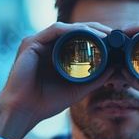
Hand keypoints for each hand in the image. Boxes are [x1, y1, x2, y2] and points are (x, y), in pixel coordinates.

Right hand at [0, 22, 113, 138]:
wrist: (24, 110)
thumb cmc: (46, 102)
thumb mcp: (77, 89)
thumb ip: (94, 79)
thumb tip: (113, 69)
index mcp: (56, 55)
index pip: (79, 40)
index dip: (97, 37)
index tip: (114, 41)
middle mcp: (47, 46)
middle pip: (75, 30)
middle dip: (96, 29)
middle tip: (113, 33)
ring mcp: (38, 42)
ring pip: (67, 28)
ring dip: (88, 28)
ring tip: (105, 34)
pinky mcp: (31, 42)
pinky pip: (55, 30)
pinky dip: (73, 30)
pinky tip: (87, 34)